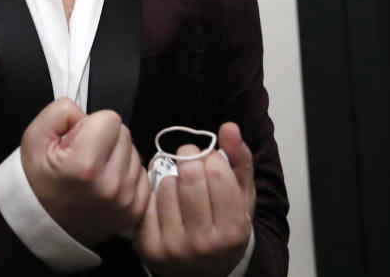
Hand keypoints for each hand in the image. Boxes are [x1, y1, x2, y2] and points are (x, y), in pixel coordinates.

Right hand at [20, 98, 149, 246]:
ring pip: (134, 152)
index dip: (90, 125)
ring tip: (93, 172)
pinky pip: (140, 173)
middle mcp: (110, 184)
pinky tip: (104, 183)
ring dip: (116, 156)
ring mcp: (126, 200)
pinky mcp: (136, 210)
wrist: (42, 224)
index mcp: (85, 164)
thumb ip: (61, 111)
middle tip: (83, 156)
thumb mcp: (34, 136)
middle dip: (105, 138)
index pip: (110, 118)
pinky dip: (125, 173)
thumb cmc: (38, 180)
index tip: (76, 142)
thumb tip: (85, 113)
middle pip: (124, 133)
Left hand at [134, 123, 255, 276]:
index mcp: (233, 231)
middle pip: (189, 175)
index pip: (216, 171)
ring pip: (166, 184)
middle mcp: (204, 243)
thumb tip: (229, 126)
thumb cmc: (225, 227)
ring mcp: (173, 247)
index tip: (211, 160)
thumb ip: (240, 160)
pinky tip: (167, 202)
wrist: (202, 272)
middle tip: (192, 164)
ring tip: (182, 189)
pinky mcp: (148, 247)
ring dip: (172, 177)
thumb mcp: (242, 197)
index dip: (212, 157)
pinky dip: (156, 193)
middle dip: (190, 160)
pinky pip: (147, 200)